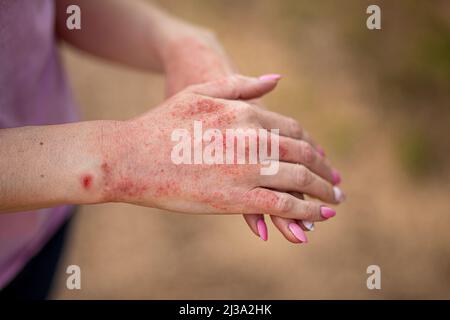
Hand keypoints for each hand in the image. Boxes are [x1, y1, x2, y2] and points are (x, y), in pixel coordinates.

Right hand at [160, 28, 343, 243]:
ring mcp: (246, 168)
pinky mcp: (236, 198)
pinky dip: (305, 212)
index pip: (293, 129)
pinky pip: (283, 205)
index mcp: (245, 112)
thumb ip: (241, 85)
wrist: (129, 155)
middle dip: (324, 170)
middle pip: (303, 153)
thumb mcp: (201, 91)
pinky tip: (318, 218)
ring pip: (299, 179)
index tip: (318, 158)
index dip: (310, 146)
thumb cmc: (161, 123)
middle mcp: (252, 138)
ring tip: (334, 202)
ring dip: (322, 192)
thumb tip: (276, 79)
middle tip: (336, 183)